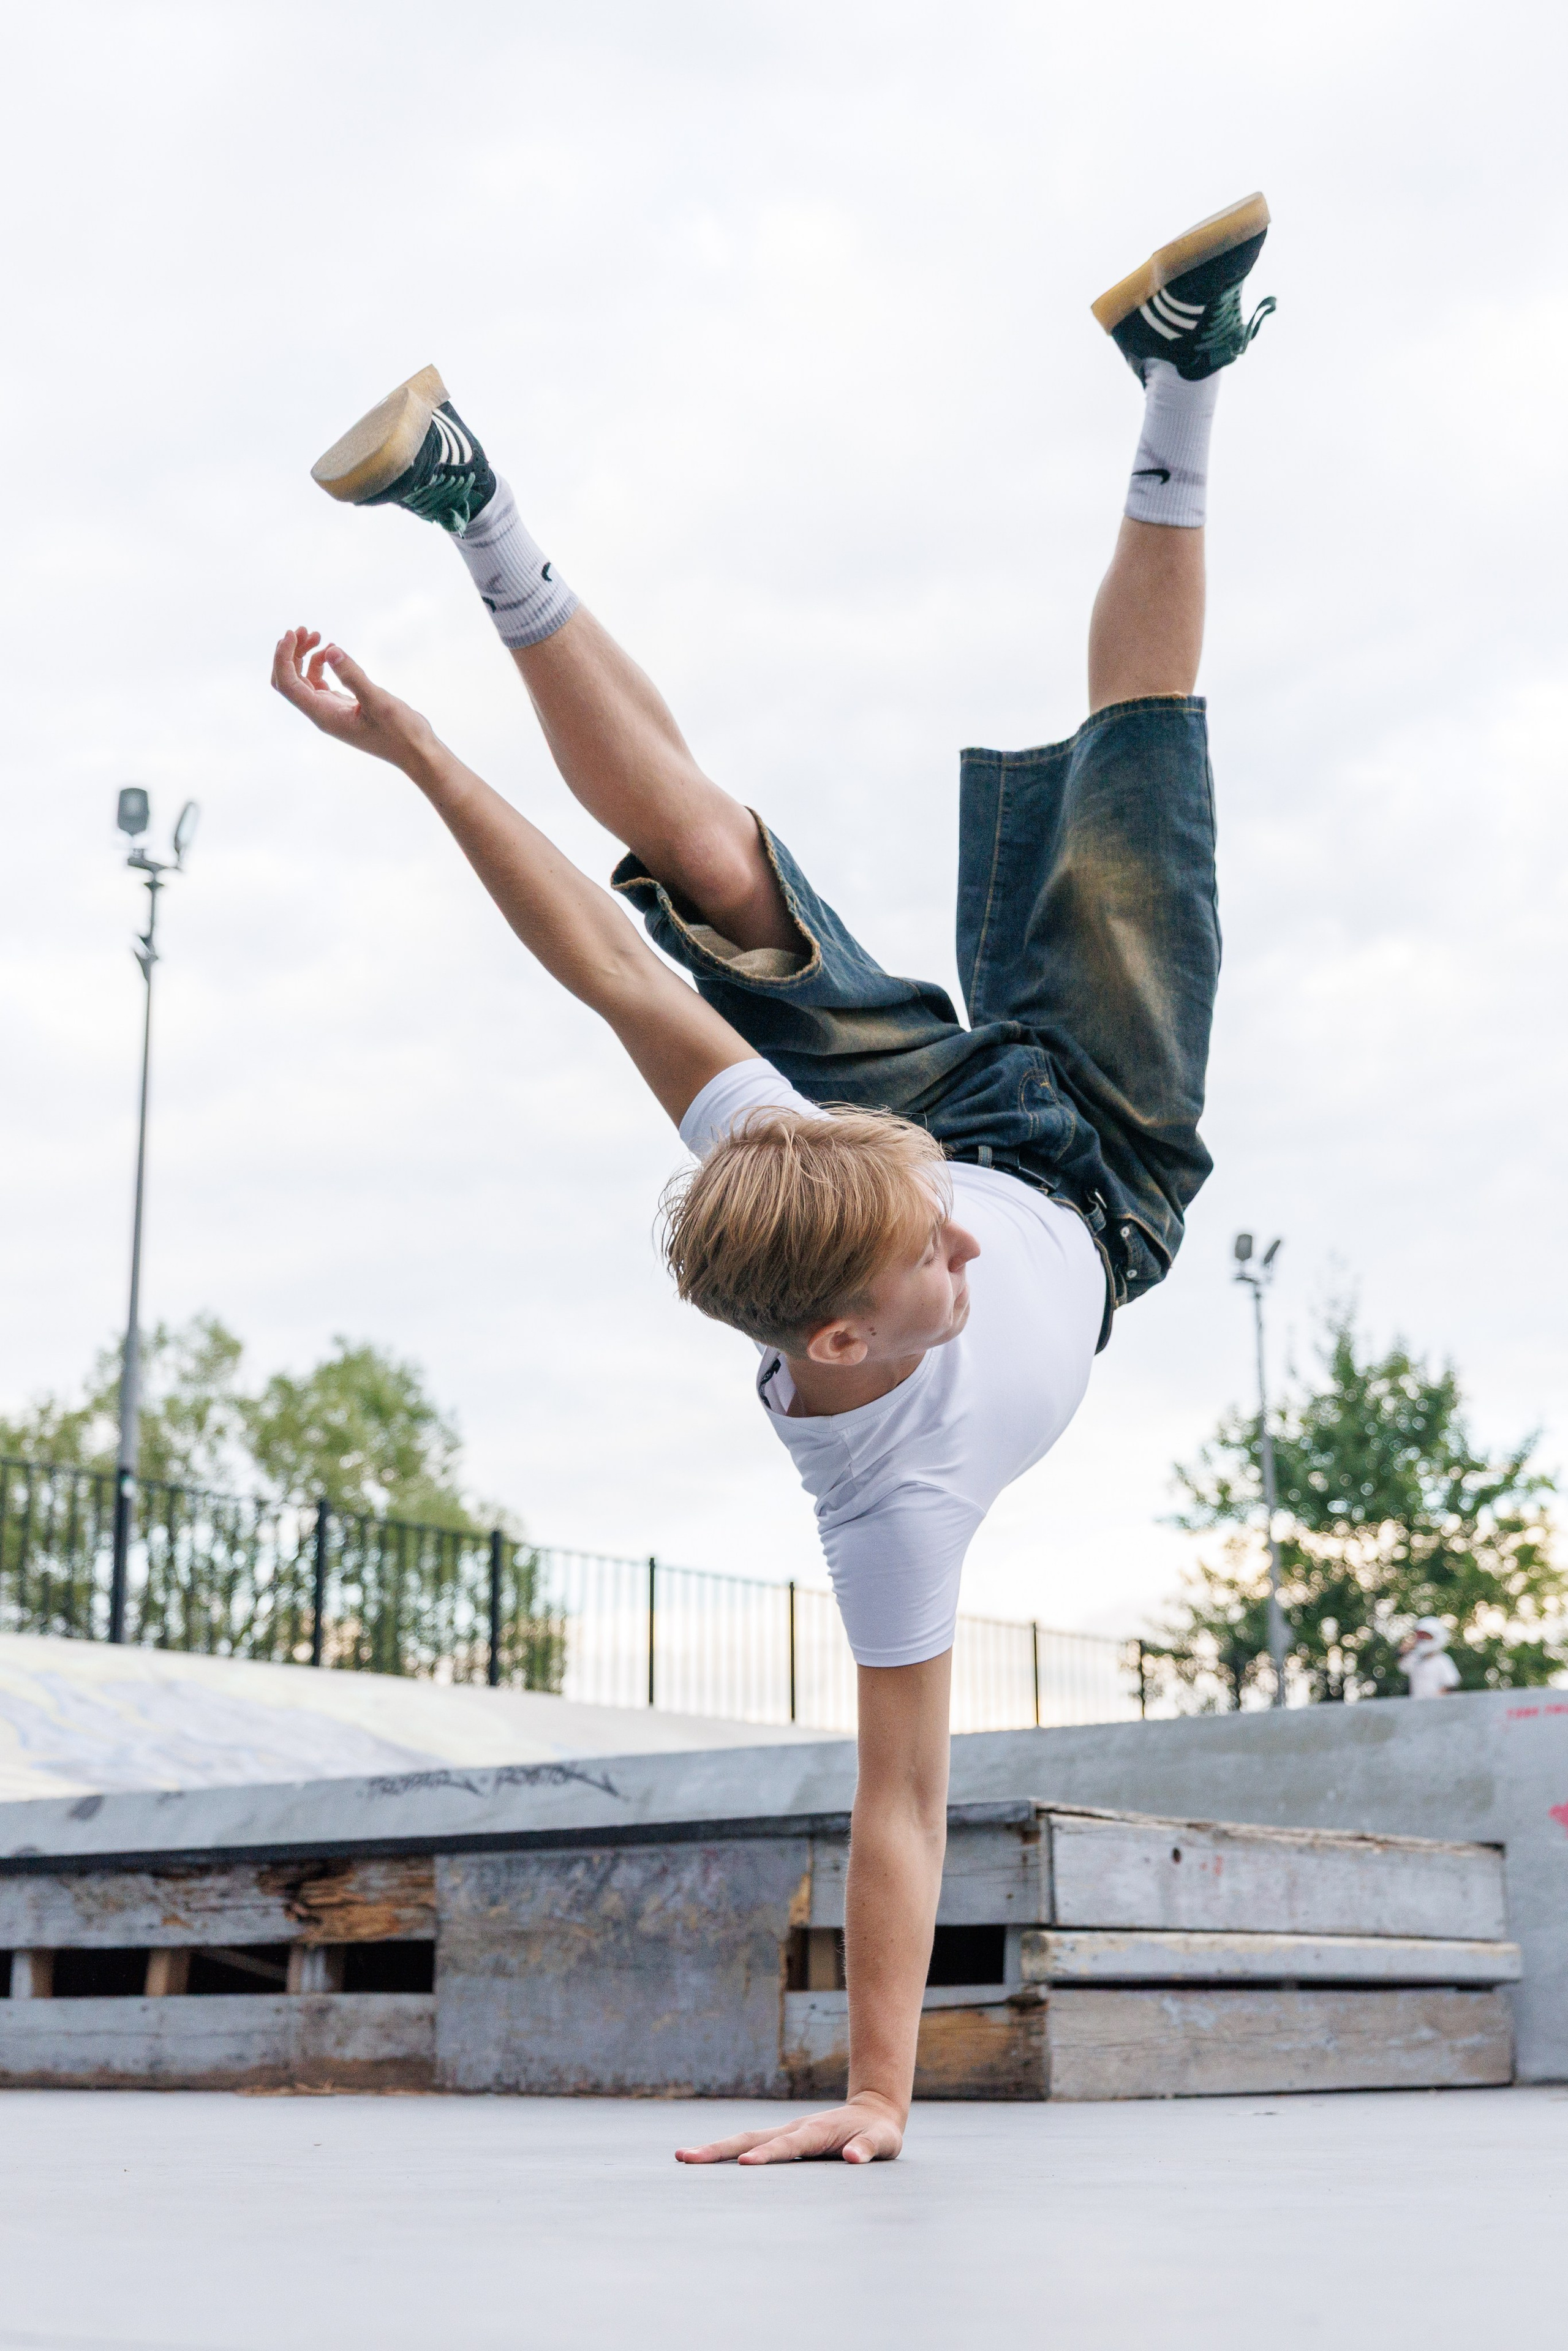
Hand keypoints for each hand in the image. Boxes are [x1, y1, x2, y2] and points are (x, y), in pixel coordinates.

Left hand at [270, 628, 433, 768]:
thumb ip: (354, 676)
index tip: (293, 633)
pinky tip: (332, 652)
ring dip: (304, 655)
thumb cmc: (402, 733)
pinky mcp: (342, 707)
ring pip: (302, 680)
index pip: (288, 685)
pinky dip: (320, 664)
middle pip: (288, 681)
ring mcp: (330, 710)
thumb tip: (330, 650)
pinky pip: (319, 683)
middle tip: (306, 629)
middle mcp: (322, 714)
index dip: (283, 658)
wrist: (417, 753)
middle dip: (290, 653)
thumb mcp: (379, 702)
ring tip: (319, 635)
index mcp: (324, 716)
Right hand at [674, 2095, 903, 2166]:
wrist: (873, 2111)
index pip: (787, 2145)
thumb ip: (868, 2149)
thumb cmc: (879, 2132)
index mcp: (816, 2131)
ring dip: (716, 2149)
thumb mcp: (882, 2141)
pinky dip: (727, 2152)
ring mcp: (786, 2133)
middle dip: (719, 2149)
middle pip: (750, 2138)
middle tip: (686, 2157)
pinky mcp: (783, 2140)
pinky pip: (751, 2145)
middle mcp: (794, 2129)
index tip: (744, 2165)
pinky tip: (705, 2162)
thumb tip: (851, 2158)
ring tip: (684, 2157)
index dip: (767, 2155)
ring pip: (745, 2139)